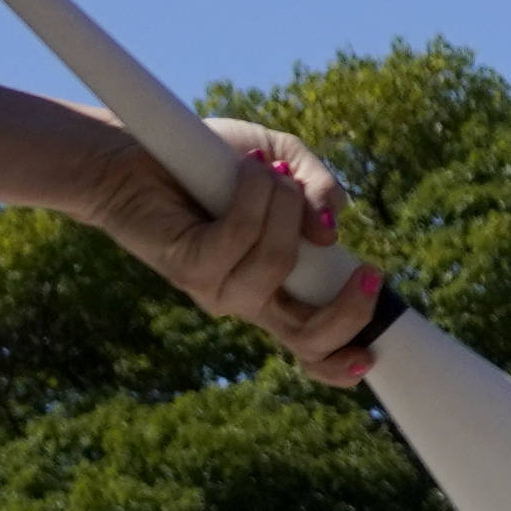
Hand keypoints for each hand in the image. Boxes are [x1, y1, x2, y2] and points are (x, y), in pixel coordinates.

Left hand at [91, 109, 384, 382]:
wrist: (136, 150)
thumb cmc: (211, 159)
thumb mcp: (283, 159)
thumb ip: (319, 188)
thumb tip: (332, 232)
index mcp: (273, 287)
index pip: (311, 347)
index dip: (344, 360)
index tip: (374, 349)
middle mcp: (245, 298)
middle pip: (307, 339)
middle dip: (348, 310)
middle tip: (368, 271)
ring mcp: (215, 288)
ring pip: (277, 263)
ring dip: (283, 204)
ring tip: (263, 170)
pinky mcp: (187, 267)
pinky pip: (239, 236)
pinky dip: (250, 194)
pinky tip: (243, 169)